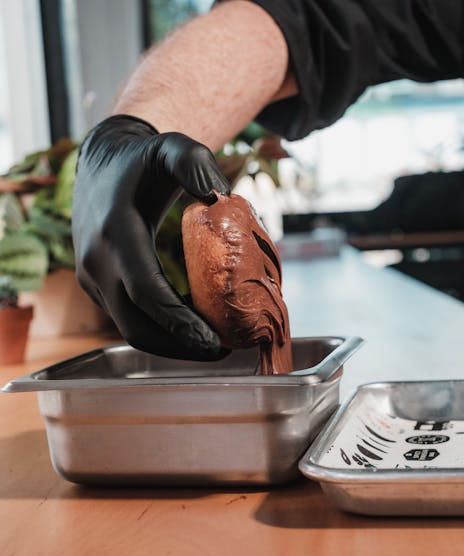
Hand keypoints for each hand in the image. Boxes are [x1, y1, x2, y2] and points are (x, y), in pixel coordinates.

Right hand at [72, 114, 230, 358]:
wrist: (101, 163)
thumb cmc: (144, 159)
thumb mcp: (170, 147)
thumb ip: (194, 162)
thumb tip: (218, 196)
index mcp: (115, 231)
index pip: (146, 292)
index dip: (179, 321)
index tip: (213, 340)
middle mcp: (96, 261)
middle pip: (136, 324)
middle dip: (179, 346)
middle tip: (221, 351)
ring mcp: (91, 278)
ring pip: (130, 329)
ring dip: (170, 343)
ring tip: (211, 343)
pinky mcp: (95, 287)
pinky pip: (126, 319)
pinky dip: (158, 329)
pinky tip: (190, 326)